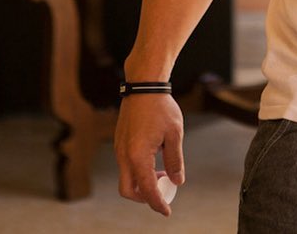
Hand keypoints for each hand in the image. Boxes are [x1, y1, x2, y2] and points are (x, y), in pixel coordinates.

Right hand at [115, 94, 184, 216]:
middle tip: (163, 191)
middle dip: (145, 197)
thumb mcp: (174, 134)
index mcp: (138, 156)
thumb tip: (177, 181)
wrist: (144, 85)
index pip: (146, 190)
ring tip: (162, 171)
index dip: (157, 203)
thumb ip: (175, 160)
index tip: (167, 211)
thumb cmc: (160, 107)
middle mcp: (123, 155)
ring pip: (126, 177)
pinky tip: (155, 156)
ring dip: (143, 181)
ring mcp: (119, 148)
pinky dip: (138, 169)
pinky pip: (126, 164)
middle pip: (128, 190)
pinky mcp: (119, 141)